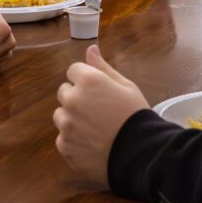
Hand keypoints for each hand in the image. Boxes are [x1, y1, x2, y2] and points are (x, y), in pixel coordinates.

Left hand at [53, 45, 148, 184]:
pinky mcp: (64, 145)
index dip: (86, 80)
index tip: (99, 92)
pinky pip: (63, 138)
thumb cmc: (136, 116)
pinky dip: (74, 140)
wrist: (140, 154)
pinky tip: (92, 144)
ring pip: (61, 115)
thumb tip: (90, 48)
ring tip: (94, 130)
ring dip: (72, 119)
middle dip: (77, 98)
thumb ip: (103, 67)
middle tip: (98, 111)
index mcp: (87, 80)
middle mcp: (72, 99)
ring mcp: (66, 124)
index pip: (73, 71)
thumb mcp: (126, 86)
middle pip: (64, 92)